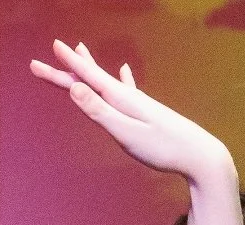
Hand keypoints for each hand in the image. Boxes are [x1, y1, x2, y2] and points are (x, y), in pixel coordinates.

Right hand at [30, 40, 233, 186]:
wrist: (200, 156)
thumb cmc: (163, 149)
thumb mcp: (127, 134)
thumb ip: (100, 112)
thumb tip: (75, 89)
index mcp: (120, 100)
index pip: (87, 79)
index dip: (66, 66)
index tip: (50, 49)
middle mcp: (128, 96)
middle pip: (92, 79)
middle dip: (67, 69)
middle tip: (44, 59)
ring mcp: (140, 102)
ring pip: (108, 80)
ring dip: (91, 66)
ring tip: (80, 50)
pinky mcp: (149, 112)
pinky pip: (129, 89)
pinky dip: (123, 79)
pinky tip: (127, 71)